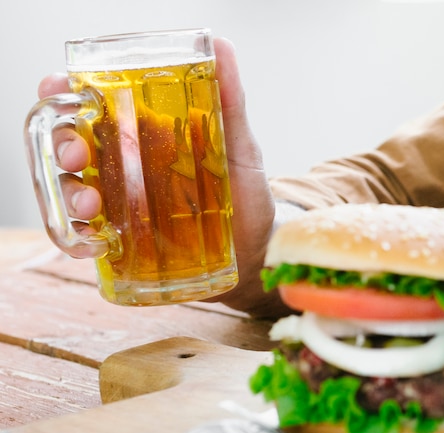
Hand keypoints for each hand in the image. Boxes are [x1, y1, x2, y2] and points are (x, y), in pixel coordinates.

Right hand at [37, 38, 288, 317]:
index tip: (61, 89)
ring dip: (69, 192)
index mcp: (146, 135)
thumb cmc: (247, 194)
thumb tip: (221, 46)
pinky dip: (80, 237)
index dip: (65, 94)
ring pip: (71, 189)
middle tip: (78, 155)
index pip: (92, 106)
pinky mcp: (125, 240)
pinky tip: (96, 237)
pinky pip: (87, 236)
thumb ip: (230, 101)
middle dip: (63, 144)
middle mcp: (126, 166)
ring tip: (92, 203)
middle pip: (72, 145)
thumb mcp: (240, 146)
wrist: (257, 248)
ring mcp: (124, 203)